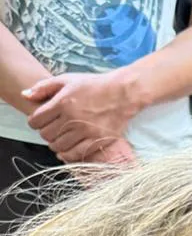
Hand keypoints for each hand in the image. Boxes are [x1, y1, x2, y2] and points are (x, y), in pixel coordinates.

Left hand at [24, 72, 139, 159]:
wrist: (122, 93)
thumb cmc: (94, 85)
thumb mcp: (67, 79)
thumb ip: (44, 87)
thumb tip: (24, 95)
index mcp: (62, 102)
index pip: (36, 120)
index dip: (34, 122)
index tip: (40, 121)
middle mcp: (72, 118)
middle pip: (46, 135)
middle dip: (46, 133)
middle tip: (52, 130)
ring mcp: (85, 131)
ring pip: (59, 146)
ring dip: (56, 144)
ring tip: (60, 139)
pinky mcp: (96, 140)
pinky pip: (76, 154)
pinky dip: (68, 155)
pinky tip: (67, 151)